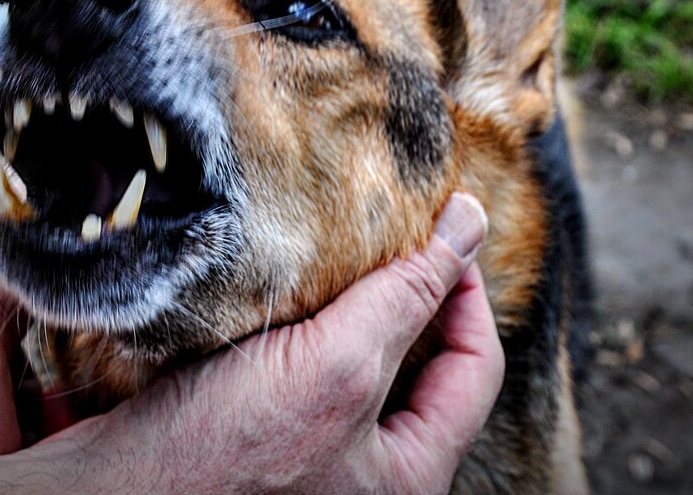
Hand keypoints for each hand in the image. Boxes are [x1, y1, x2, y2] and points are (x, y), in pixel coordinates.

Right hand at [22, 192, 502, 494]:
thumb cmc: (218, 457)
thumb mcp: (332, 371)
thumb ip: (407, 299)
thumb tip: (471, 224)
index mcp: (409, 473)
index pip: (474, 368)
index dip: (465, 290)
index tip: (442, 229)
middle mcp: (367, 469)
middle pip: (418, 361)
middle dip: (407, 290)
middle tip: (386, 228)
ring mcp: (313, 452)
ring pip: (358, 358)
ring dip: (349, 298)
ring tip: (332, 244)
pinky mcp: (260, 431)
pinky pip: (302, 364)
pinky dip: (299, 317)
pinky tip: (278, 282)